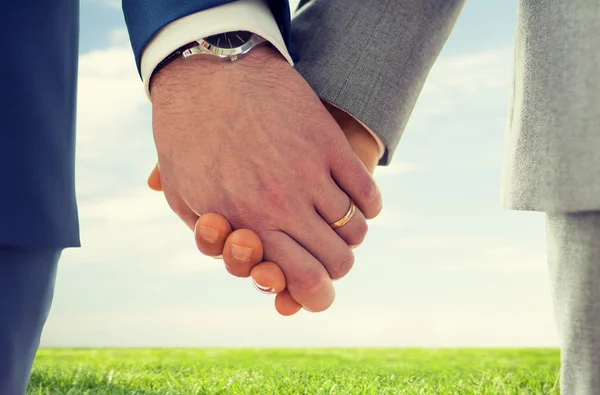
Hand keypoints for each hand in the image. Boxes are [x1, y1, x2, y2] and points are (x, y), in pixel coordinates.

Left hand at [149, 46, 381, 312]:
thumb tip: (248, 268)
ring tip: (337, 221)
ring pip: (355, 230)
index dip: (316, 295)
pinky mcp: (329, 145)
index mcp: (248, 225)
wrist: (208, 73)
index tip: (316, 289)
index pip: (304, 281)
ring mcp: (311, 174)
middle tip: (325, 252)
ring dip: (350, 234)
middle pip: (337, 261)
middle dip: (333, 266)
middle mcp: (284, 206)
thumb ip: (215, 241)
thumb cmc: (189, 140)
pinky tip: (355, 198)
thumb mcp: (185, 198)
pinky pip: (367, 193)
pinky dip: (368, 205)